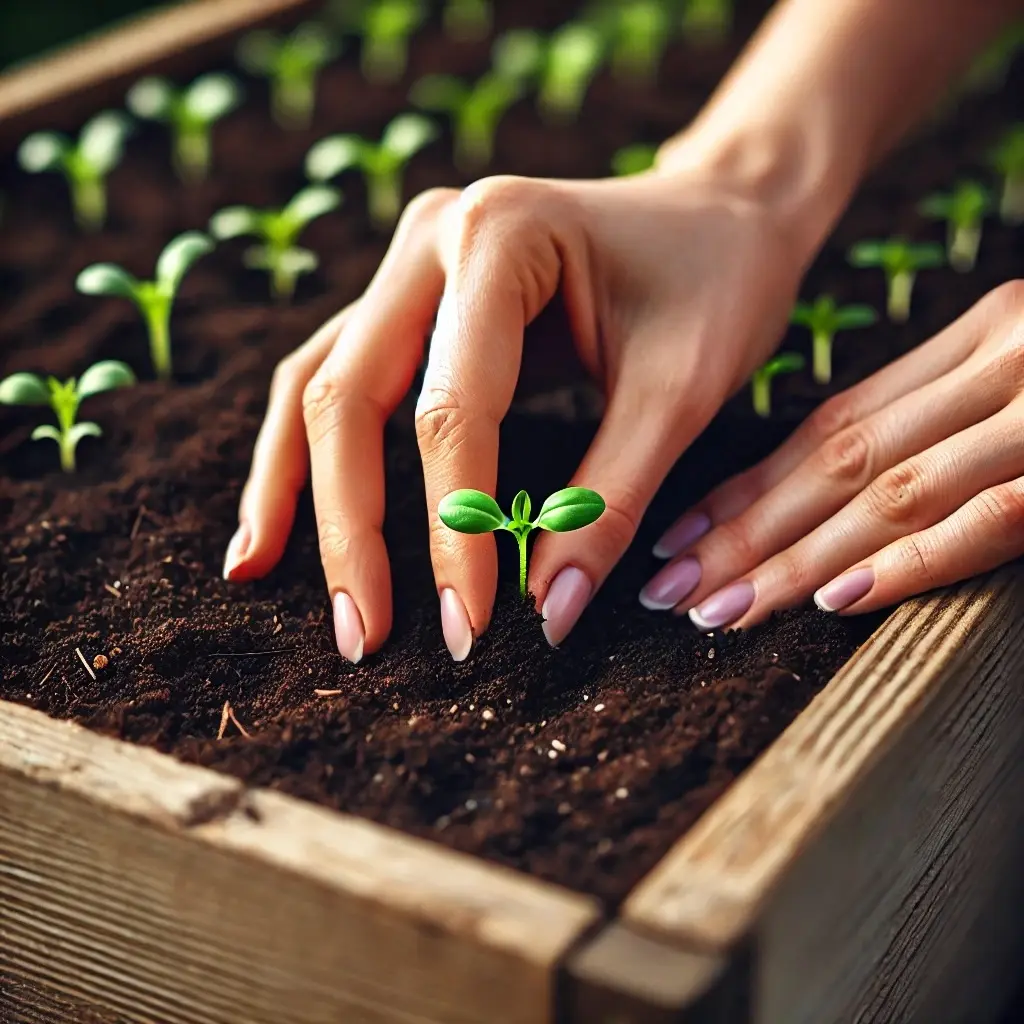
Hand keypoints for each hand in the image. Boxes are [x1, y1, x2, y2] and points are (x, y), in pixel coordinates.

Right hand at [223, 164, 804, 661]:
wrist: (723, 212)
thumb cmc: (716, 284)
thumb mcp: (680, 391)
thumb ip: (607, 501)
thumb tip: (542, 616)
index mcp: (499, 236)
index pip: (451, 409)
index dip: (451, 529)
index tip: (468, 627)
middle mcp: (431, 239)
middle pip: (348, 394)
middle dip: (349, 525)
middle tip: (363, 637)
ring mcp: (411, 266)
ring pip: (320, 385)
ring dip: (296, 487)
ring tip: (259, 575)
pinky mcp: (414, 302)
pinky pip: (341, 379)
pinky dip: (309, 452)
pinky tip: (280, 518)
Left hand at [641, 282, 1023, 627]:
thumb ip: (946, 419)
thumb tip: (841, 491)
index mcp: (978, 339)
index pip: (833, 423)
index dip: (748, 487)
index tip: (676, 536)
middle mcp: (1000, 364)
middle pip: (840, 461)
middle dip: (742, 535)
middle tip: (666, 589)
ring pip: (891, 494)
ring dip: (796, 562)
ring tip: (718, 610)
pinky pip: (986, 519)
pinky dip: (906, 564)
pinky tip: (833, 601)